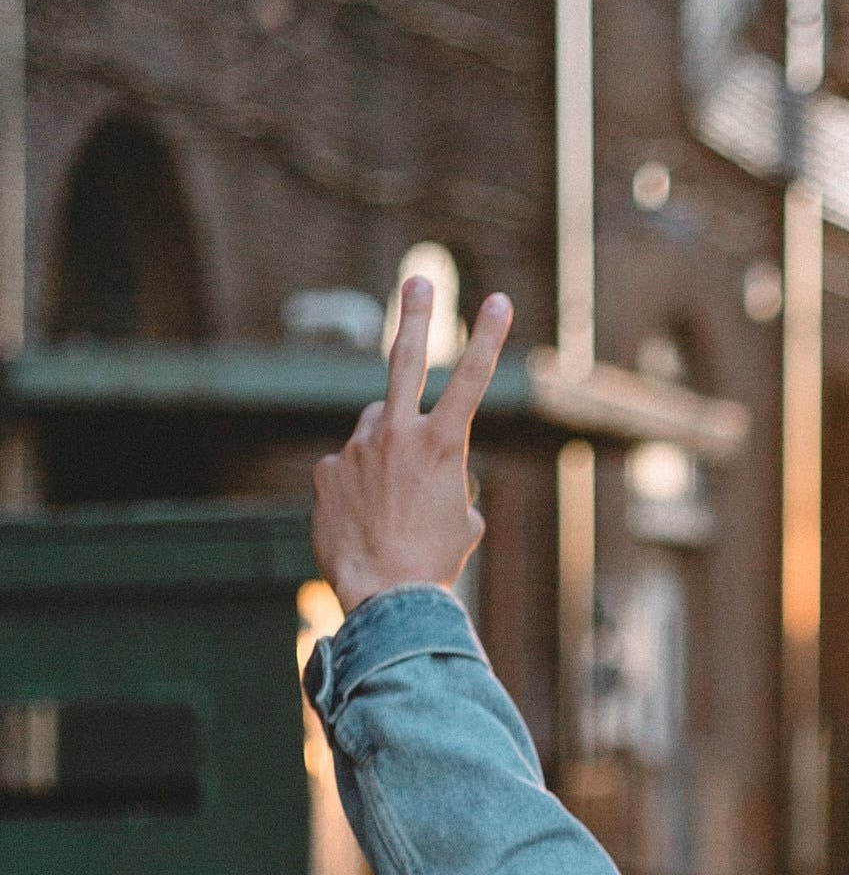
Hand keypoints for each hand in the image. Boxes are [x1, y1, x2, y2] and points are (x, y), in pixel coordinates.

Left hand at [312, 284, 513, 610]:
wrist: (383, 595)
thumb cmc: (433, 563)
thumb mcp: (462, 521)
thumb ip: (449, 483)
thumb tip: (431, 479)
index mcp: (443, 444)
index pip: (471, 378)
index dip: (487, 337)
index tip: (496, 299)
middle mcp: (397, 434)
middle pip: (405, 360)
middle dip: (417, 315)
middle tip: (420, 279)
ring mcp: (357, 448)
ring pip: (374, 426)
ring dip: (384, 445)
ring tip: (390, 497)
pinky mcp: (326, 469)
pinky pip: (346, 466)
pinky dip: (356, 486)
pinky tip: (362, 520)